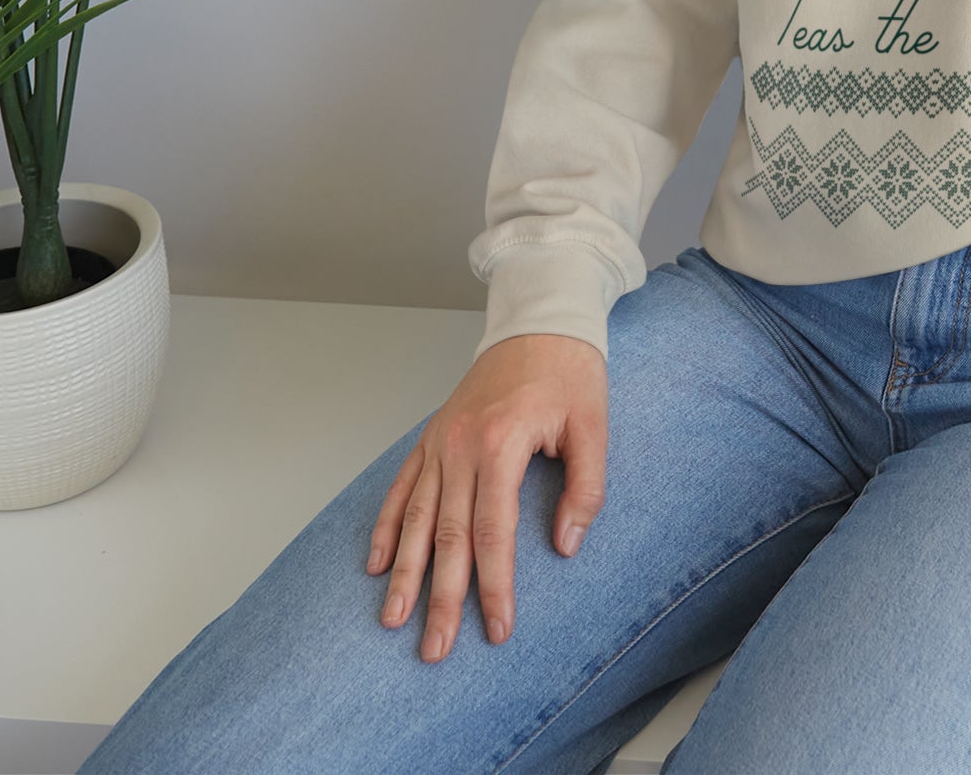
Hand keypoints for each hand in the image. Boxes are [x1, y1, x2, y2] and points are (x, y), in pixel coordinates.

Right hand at [368, 332, 605, 661]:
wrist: (540, 320)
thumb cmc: (570, 372)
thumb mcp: (593, 426)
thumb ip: (585, 488)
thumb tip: (565, 546)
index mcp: (501, 444)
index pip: (493, 532)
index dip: (494, 585)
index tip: (497, 628)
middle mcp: (461, 446)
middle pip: (446, 535)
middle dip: (440, 597)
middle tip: (434, 649)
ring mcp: (441, 440)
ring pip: (415, 517)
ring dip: (404, 572)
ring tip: (393, 620)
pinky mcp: (433, 436)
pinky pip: (402, 486)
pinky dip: (386, 526)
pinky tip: (376, 563)